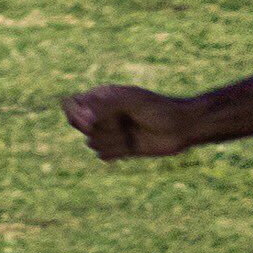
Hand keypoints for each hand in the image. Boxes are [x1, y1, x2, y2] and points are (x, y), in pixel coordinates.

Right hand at [63, 84, 196, 160]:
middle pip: (79, 126)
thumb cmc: (159, 109)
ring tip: (132, 133)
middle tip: (123, 122)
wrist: (181, 128)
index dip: (76, 113)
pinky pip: (102, 155)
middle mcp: (102, 114)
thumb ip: (105, 106)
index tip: (92, 119)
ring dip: (112, 140)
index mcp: (101, 97)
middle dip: (100, 126)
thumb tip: (85, 120)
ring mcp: (109, 131)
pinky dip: (117, 152)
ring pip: (91, 142)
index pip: (71, 104)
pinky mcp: (117, 149)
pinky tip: (133, 145)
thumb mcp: (131, 100)